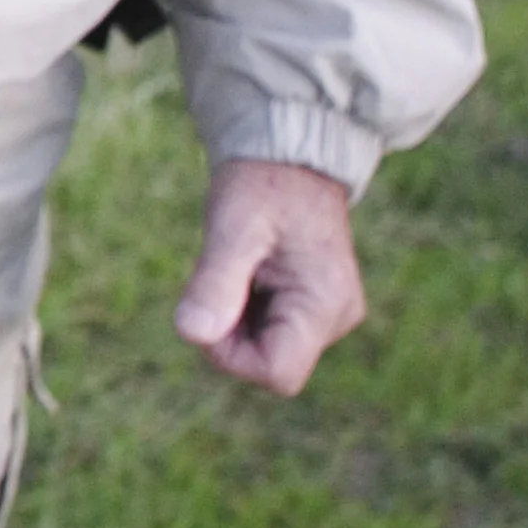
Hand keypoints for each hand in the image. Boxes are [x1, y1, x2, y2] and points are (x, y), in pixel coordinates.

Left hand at [175, 157, 367, 394]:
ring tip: (239, 264)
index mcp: (325, 304)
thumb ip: (216, 282)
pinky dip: (243, 308)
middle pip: (269, 363)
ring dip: (235, 317)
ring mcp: (326, 315)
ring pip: (265, 348)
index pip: (277, 373)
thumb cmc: (262, 184)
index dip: (230, 354)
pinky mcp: (312, 307)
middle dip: (230, 331)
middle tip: (223, 272)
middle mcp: (335, 318)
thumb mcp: (233, 227)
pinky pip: (267, 329)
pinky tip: (246, 270)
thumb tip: (192, 335)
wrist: (287, 155)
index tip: (211, 305)